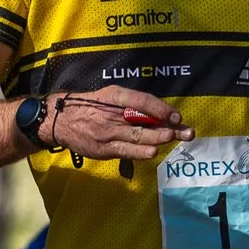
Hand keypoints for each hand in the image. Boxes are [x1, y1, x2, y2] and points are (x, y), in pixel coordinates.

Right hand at [40, 85, 193, 160]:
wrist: (61, 121)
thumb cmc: (91, 106)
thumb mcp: (110, 96)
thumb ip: (133, 103)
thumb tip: (162, 114)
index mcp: (114, 96)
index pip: (141, 100)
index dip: (161, 108)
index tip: (176, 115)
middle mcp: (111, 114)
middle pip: (144, 120)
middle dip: (168, 127)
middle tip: (187, 132)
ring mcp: (107, 132)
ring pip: (137, 136)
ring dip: (158, 138)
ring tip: (173, 138)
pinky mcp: (103, 148)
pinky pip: (125, 150)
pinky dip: (141, 152)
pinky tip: (153, 152)